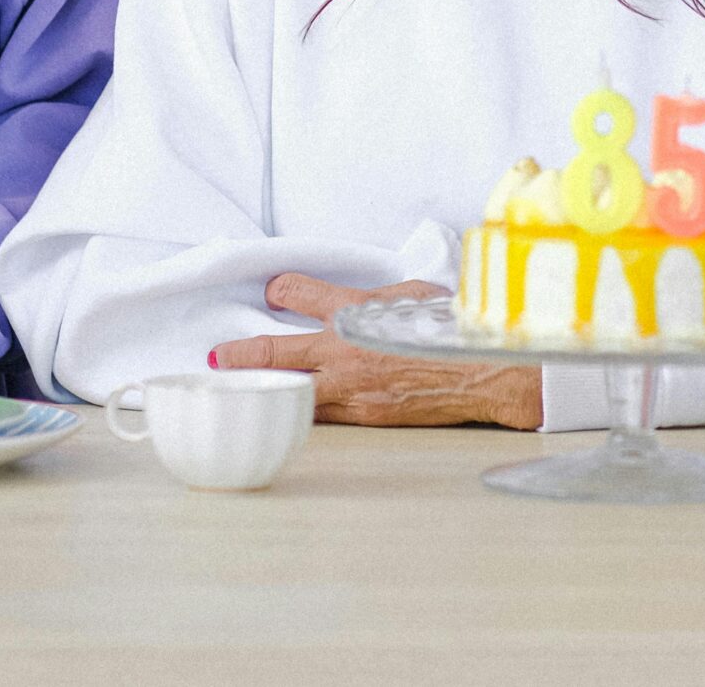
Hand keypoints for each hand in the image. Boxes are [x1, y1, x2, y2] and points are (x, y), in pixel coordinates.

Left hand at [209, 274, 541, 428]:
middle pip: (276, 353)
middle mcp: (345, 351)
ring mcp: (351, 389)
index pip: (302, 292)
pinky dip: (301, 411)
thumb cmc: (453, 329)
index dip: (281, 289)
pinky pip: (322, 415)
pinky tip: (288, 413)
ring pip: (292, 393)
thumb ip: (376, 298)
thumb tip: (356, 299)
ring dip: (264, 392)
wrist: (484, 373)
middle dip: (241, 356)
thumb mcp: (412, 295)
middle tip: (219, 357)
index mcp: (357, 311)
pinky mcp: (363, 416)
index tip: (273, 289)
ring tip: (240, 392)